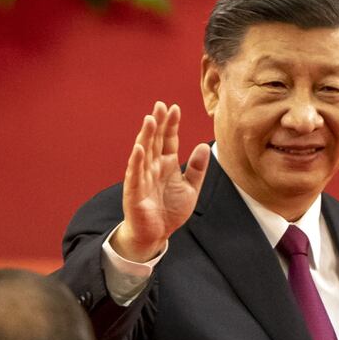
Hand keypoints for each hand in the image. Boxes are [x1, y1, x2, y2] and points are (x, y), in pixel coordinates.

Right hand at [112, 101, 209, 261]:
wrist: (156, 235)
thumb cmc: (170, 211)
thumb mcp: (190, 188)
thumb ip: (197, 168)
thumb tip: (203, 145)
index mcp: (167, 164)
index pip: (169, 140)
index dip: (171, 124)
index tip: (174, 107)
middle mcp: (153, 167)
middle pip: (155, 141)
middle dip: (158, 123)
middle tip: (160, 105)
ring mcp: (142, 177)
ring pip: (144, 153)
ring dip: (146, 136)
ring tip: (150, 119)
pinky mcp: (135, 191)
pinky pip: (135, 174)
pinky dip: (137, 161)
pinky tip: (139, 148)